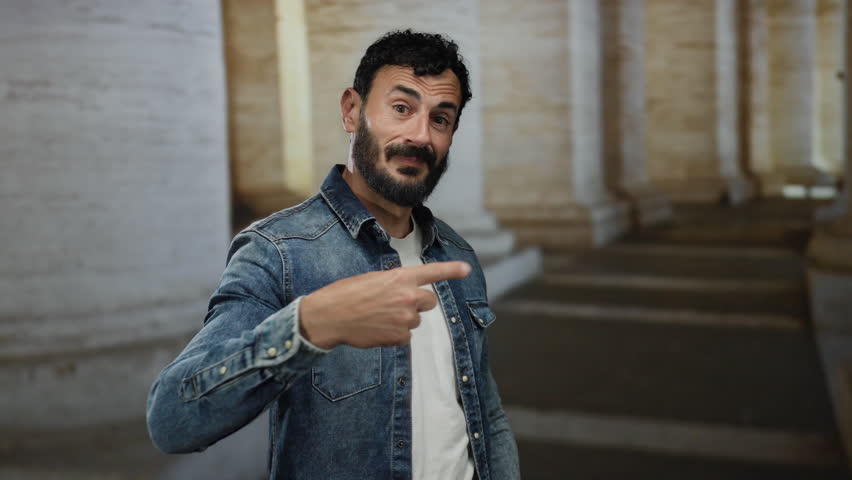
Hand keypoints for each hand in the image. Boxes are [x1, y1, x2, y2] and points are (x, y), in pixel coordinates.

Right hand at [299, 261, 470, 348]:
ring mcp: (405, 318)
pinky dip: (395, 335)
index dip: (452, 271)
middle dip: (418, 303)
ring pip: (416, 320)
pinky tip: (377, 329)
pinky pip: (406, 336)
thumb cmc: (347, 294)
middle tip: (396, 304)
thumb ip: (395, 284)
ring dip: (403, 319)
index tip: (466, 269)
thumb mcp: (373, 279)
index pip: (432, 272)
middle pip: (429, 301)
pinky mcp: (399, 336)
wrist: (330, 316)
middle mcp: (407, 296)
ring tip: (379, 317)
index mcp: (400, 277)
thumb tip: (407, 295)